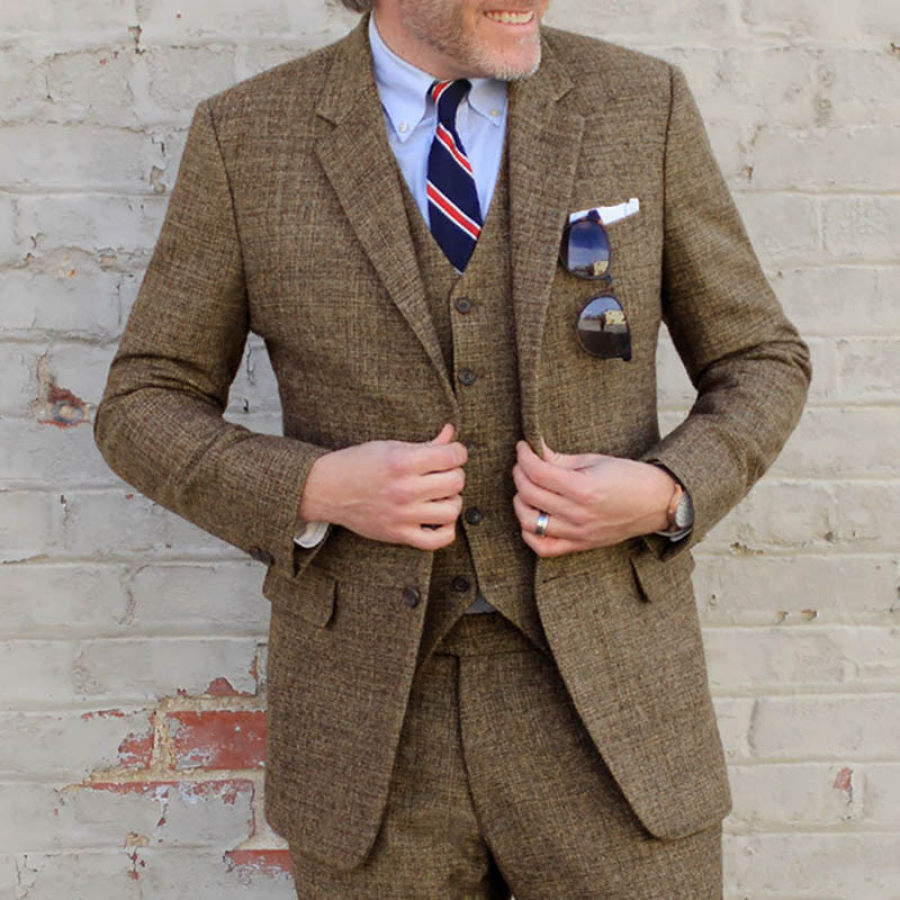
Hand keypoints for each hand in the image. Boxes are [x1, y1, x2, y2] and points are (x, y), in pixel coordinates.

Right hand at [298, 424, 466, 550]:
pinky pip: (437, 540)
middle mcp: (404, 489)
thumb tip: (451, 432)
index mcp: (402, 462)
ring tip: (440, 494)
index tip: (453, 453)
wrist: (326, 489)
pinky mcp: (398, 534)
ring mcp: (402, 515)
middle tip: (444, 473)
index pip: (452, 456)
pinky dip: (446, 530)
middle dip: (455, 474)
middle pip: (456, 482)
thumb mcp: (391, 447)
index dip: (459, 452)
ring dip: (452, 500)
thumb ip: (425, 443)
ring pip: (452, 510)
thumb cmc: (359, 464)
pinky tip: (438, 517)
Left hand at [511, 439, 674, 557]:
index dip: (523, 457)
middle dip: (519, 474)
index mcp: (584, 488)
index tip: (522, 447)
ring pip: (530, 522)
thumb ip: (561, 460)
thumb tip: (535, 451)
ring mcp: (578, 532)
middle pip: (530, 494)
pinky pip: (544, 547)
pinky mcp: (580, 545)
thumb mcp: (596, 460)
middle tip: (523, 464)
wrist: (657, 503)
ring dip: (520, 502)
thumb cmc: (629, 477)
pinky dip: (530, 533)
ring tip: (526, 489)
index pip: (538, 472)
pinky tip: (533, 516)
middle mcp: (578, 514)